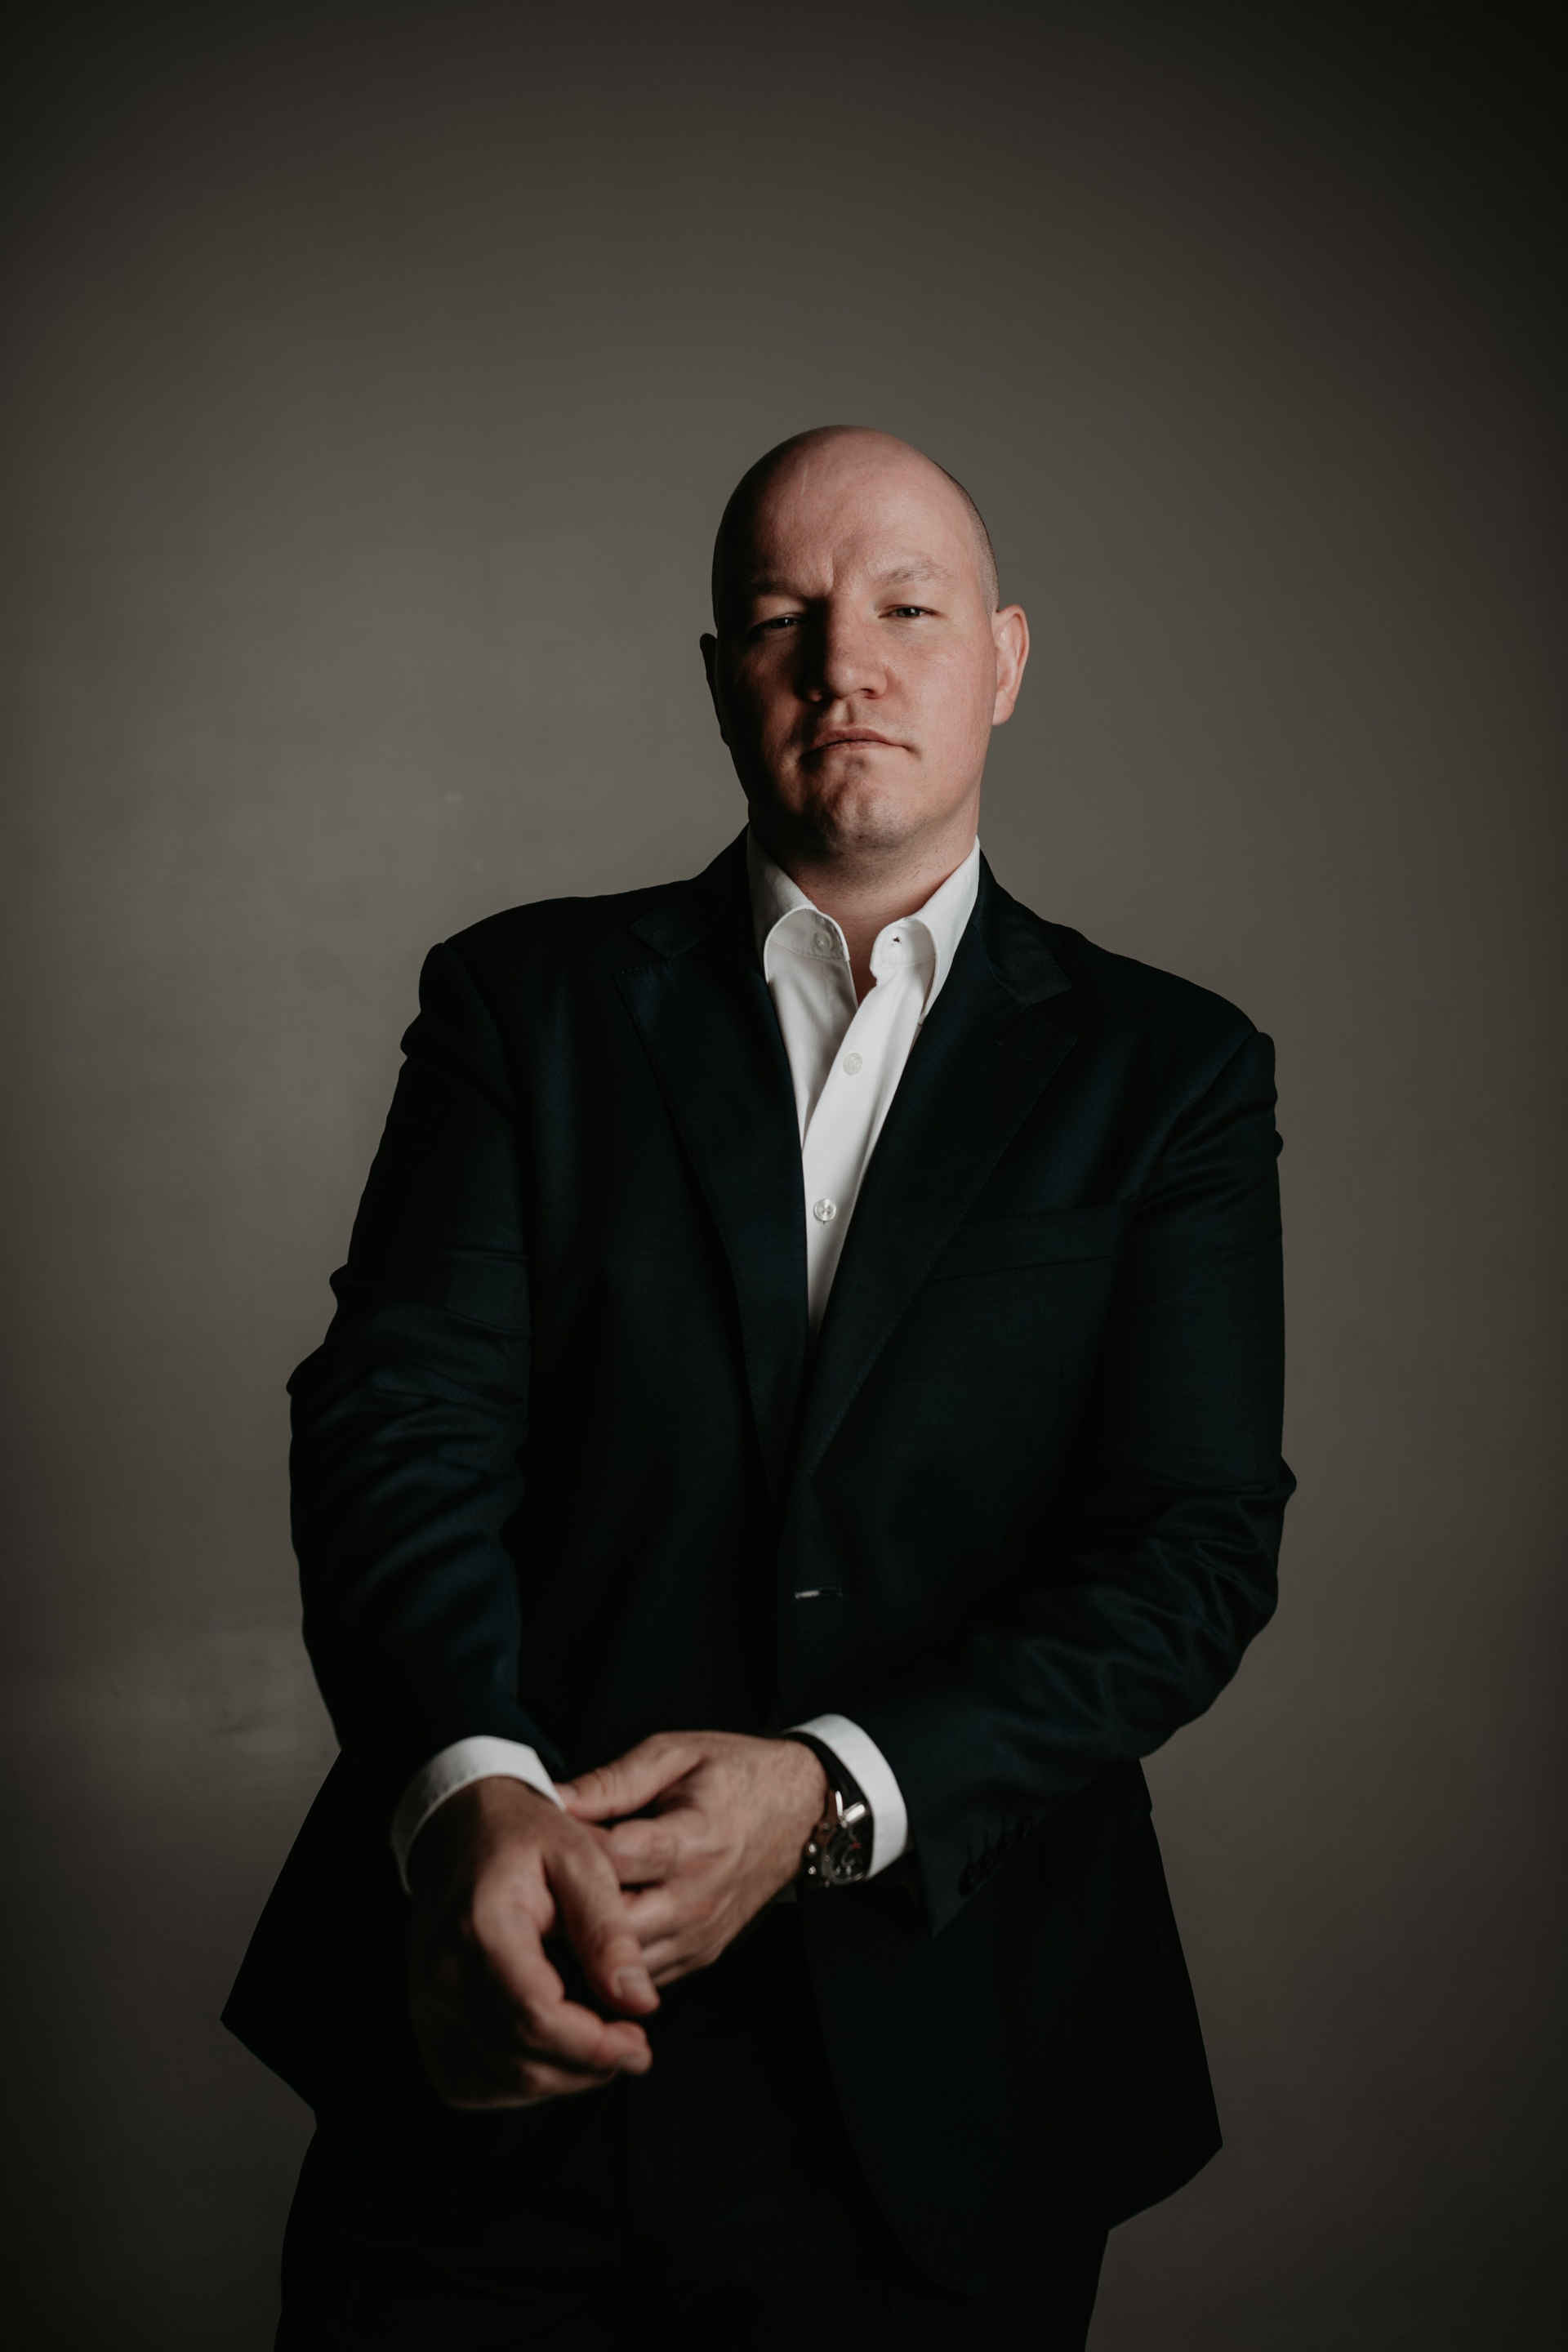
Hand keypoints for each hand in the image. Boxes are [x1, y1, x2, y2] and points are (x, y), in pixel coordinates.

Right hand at [406, 1776, 658, 2108]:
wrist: (459, 1830)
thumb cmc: (525, 1838)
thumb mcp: (582, 1859)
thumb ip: (608, 1931)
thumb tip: (641, 2001)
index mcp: (480, 1930)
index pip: (536, 2017)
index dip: (595, 2045)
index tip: (641, 2041)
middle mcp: (442, 1977)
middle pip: (520, 2063)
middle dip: (588, 2067)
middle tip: (634, 2045)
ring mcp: (427, 2006)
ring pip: (500, 2084)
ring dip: (561, 2080)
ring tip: (602, 2046)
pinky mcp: (427, 2025)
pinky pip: (473, 2084)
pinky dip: (521, 2084)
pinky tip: (556, 2053)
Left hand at [558, 1733, 827, 1986]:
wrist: (802, 1811)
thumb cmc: (737, 1774)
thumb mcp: (677, 1754)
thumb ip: (613, 1781)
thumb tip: (553, 1799)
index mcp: (692, 1840)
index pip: (610, 1860)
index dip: (564, 1852)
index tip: (534, 1837)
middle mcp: (697, 1897)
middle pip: (611, 1926)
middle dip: (564, 1911)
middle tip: (531, 1887)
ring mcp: (701, 1933)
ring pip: (622, 1964)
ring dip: (582, 1946)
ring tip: (549, 1916)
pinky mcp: (701, 1953)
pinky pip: (643, 1976)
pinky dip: (610, 1964)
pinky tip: (584, 1937)